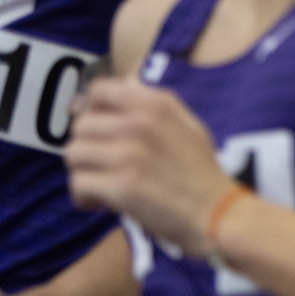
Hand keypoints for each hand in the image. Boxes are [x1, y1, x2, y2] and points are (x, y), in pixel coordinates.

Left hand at [64, 76, 234, 256]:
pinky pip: (78, 184)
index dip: (91, 109)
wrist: (220, 214)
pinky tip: (104, 203)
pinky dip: (85, 197)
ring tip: (104, 185)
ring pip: (74, 153)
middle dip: (89, 148)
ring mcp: (129, 155)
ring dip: (84, 172)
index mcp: (157, 105)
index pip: (99, 90)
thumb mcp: (190, 126)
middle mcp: (140, 123)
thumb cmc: (203, 173)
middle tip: (105, 167)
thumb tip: (125, 81)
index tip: (99, 130)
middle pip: (81, 126)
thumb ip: (156, 103)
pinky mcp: (121, 186)